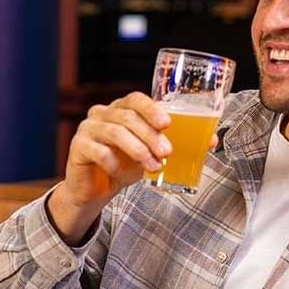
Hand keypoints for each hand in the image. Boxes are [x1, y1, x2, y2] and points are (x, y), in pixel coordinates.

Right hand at [46, 92, 171, 242]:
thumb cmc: (124, 165)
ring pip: (114, 132)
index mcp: (120, 108)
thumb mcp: (150, 153)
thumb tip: (211, 140)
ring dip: (138, 150)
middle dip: (150, 135)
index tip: (168, 124)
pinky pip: (99, 151)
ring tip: (153, 165)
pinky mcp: (77, 148)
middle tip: (167, 152)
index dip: (152, 109)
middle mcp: (102, 113)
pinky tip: (122, 174)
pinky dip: (115, 163)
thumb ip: (174, 143)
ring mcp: (87, 129)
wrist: (94, 190)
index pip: (135, 99)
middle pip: (127, 116)